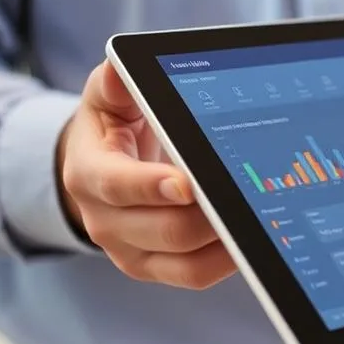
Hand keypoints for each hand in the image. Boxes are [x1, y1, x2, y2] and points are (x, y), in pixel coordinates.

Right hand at [57, 61, 235, 288]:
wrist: (97, 169)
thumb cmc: (110, 128)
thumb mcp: (107, 99)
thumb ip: (115, 83)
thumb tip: (119, 67)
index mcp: (87, 174)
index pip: (117, 185)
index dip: (152, 187)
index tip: (188, 184)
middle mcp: (104, 220)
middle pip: (162, 229)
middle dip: (207, 217)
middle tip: (246, 197)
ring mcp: (129, 250)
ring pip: (182, 261)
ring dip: (223, 243)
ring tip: (257, 219)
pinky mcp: (153, 267)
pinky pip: (193, 275)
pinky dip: (225, 261)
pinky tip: (250, 239)